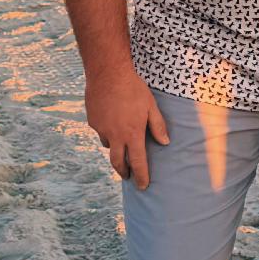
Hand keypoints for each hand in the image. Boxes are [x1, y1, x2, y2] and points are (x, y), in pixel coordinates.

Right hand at [84, 67, 168, 189]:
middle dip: (124, 172)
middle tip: (128, 176)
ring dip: (115, 147)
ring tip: (121, 140)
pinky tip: (112, 118)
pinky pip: (101, 131)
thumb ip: (158, 126)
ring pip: (108, 145)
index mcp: (132, 134)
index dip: (141, 176)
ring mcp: (101, 129)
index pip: (138, 162)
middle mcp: (115, 135)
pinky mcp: (92, 121)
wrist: (108, 73)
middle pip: (118, 162)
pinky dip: (107, 130)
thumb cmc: (134, 88)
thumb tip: (165, 143)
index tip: (143, 186)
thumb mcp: (151, 106)